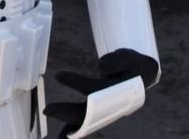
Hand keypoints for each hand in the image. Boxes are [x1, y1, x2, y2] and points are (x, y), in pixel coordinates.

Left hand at [44, 48, 158, 136]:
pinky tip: (62, 135)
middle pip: (89, 112)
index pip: (95, 89)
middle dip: (68, 112)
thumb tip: (102, 67)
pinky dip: (73, 127)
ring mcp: (104, 110)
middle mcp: (111, 105)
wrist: (140, 74)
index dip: (77, 83)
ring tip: (52, 124)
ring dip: (69, 123)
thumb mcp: (127, 57)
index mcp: (118, 92)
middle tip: (47, 110)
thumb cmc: (131, 65)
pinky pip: (84, 121)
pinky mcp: (98, 110)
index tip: (58, 75)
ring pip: (85, 120)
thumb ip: (116, 61)